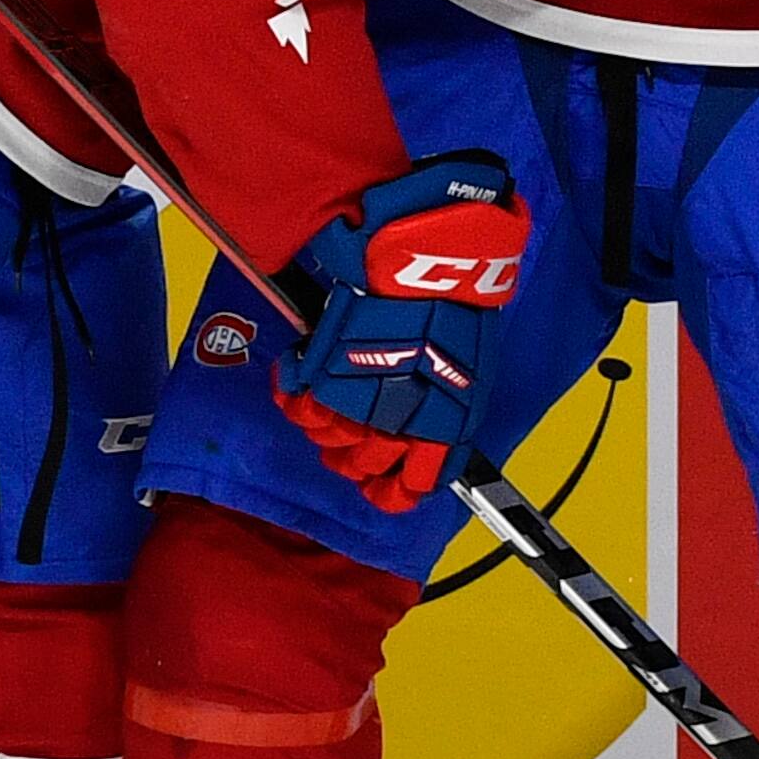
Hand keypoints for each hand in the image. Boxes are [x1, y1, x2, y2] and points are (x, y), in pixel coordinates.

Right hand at [262, 154, 535, 507]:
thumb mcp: (464, 373)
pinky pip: (299, 410)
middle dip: (352, 451)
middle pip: (360, 466)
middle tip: (350, 423)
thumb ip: (441, 414)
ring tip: (330, 392)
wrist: (425, 268)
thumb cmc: (453, 311)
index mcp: (443, 434)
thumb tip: (419, 441)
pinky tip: (300, 377)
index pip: (409, 489)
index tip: (377, 483)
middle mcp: (400, 430)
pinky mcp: (325, 384)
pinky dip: (294, 395)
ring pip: (327, 442)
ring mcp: (360, 410)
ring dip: (325, 422)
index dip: (389, 490)